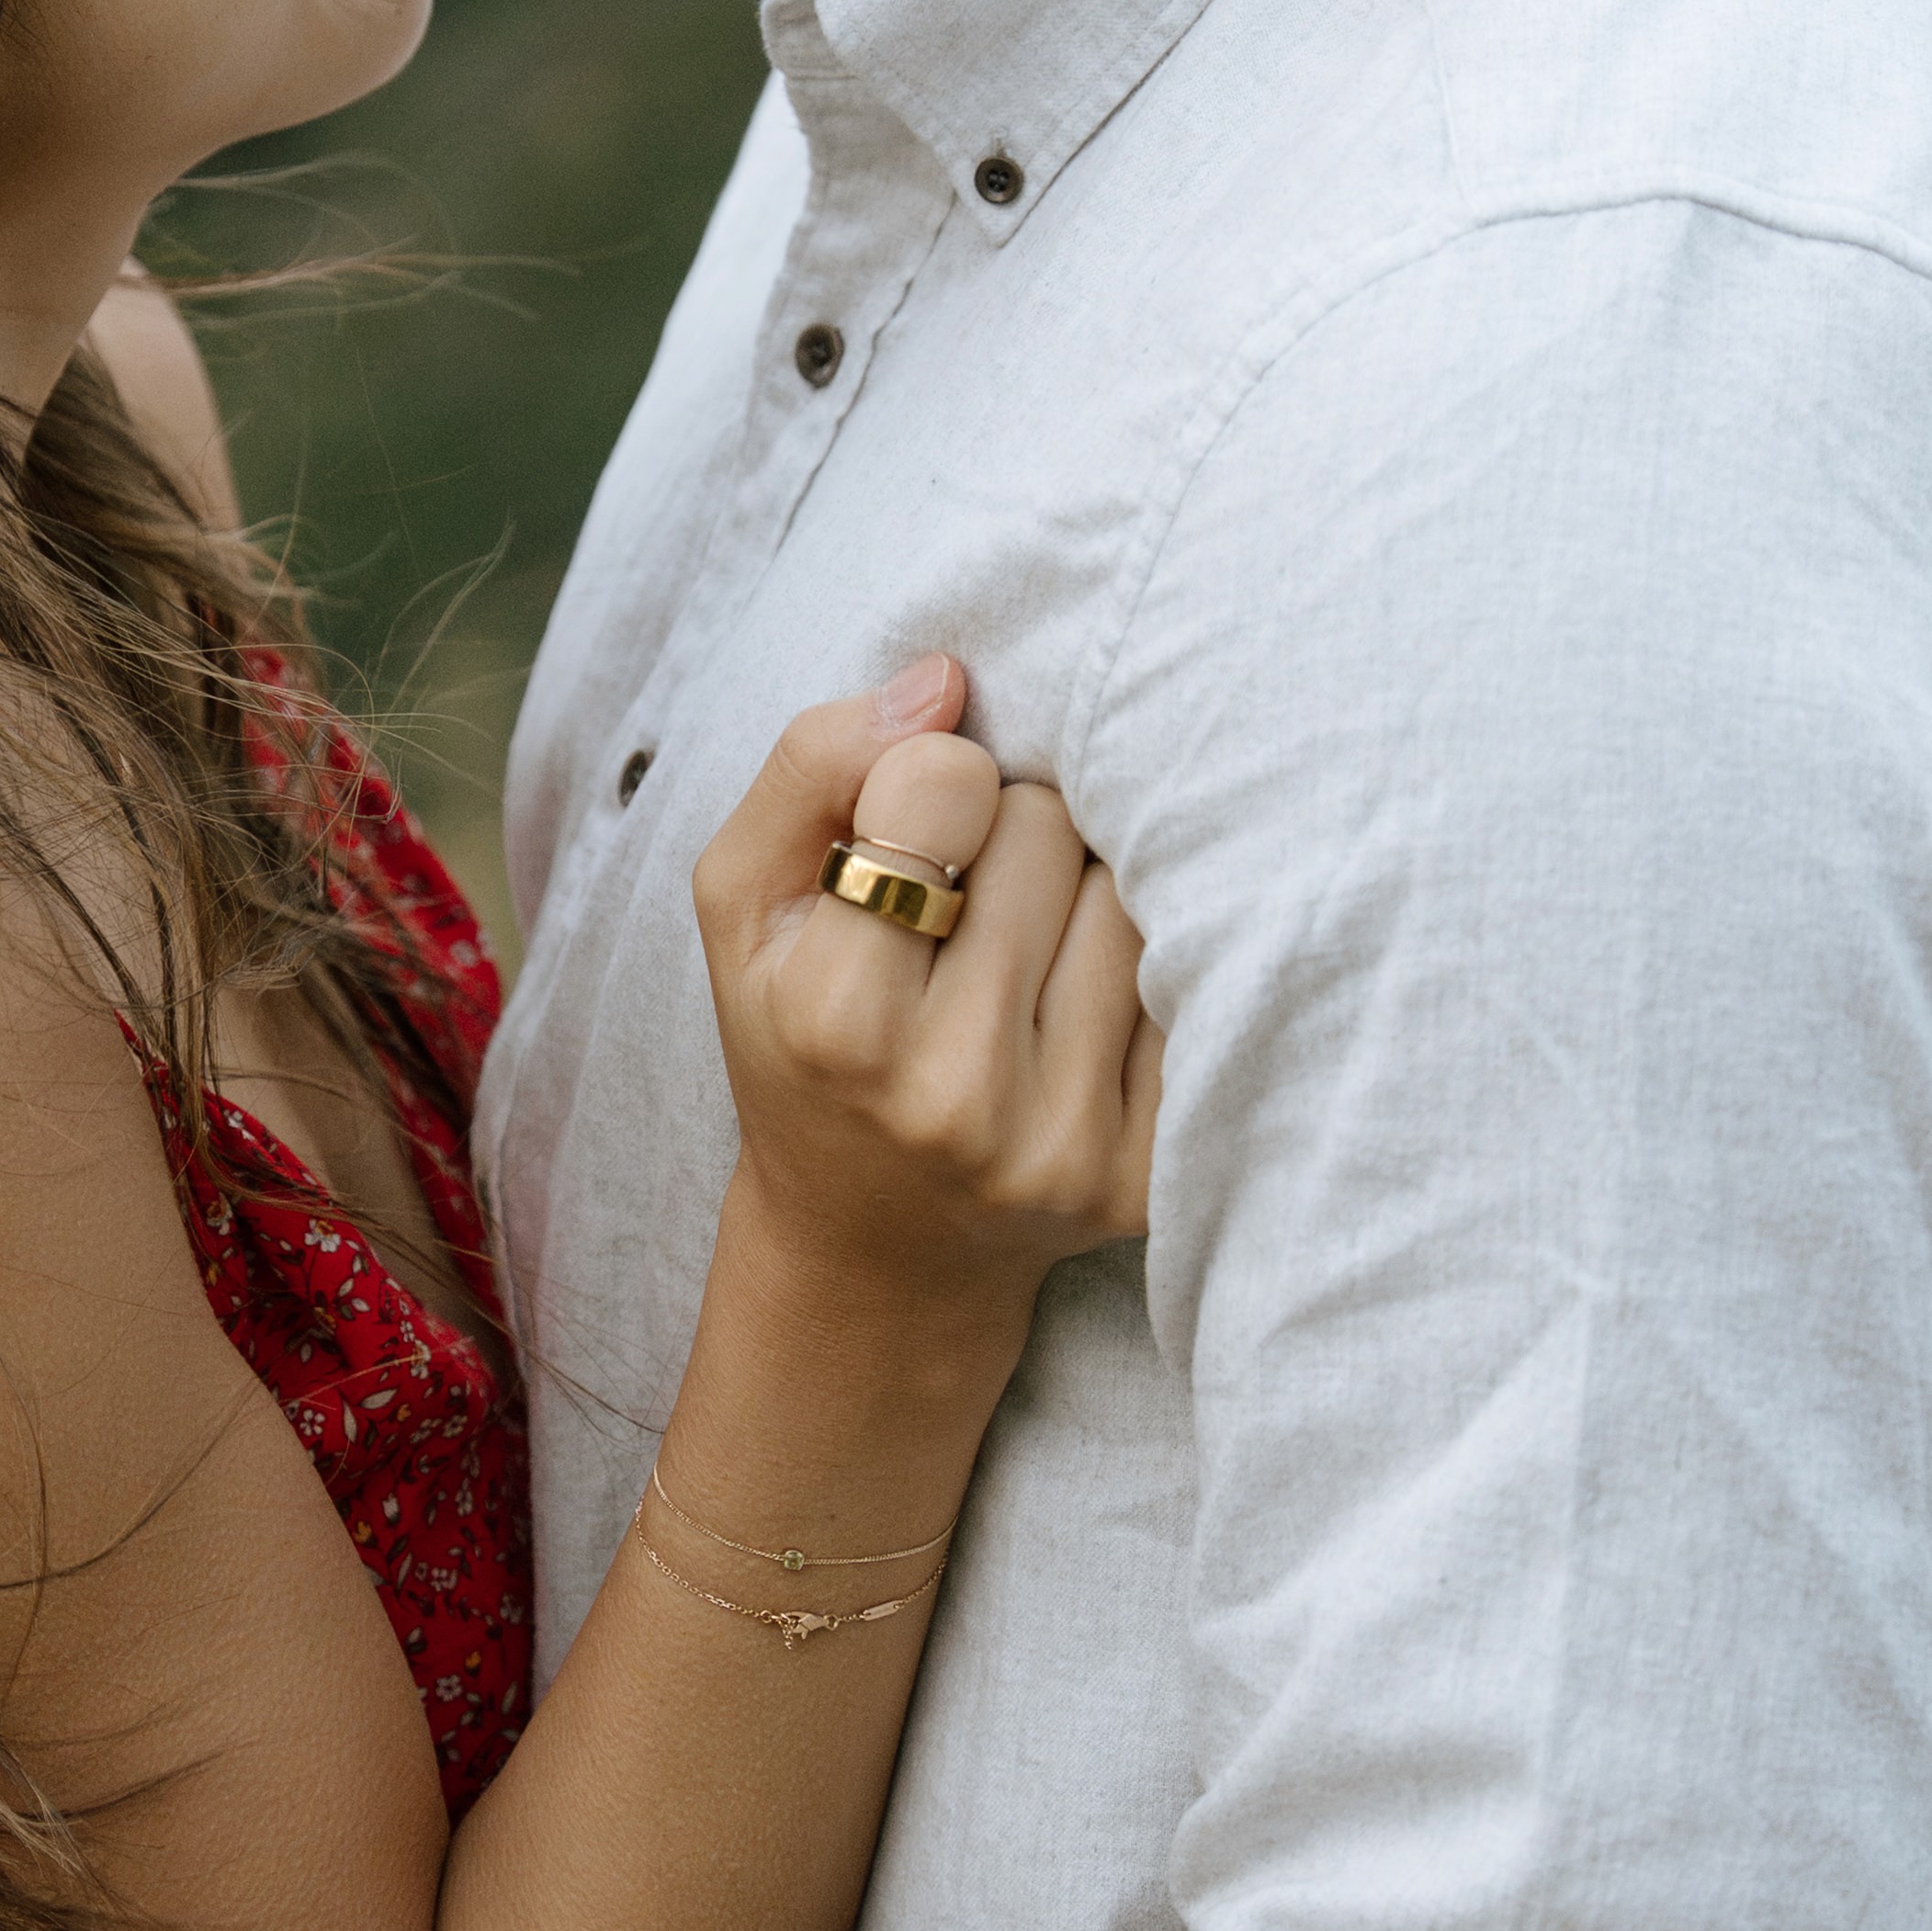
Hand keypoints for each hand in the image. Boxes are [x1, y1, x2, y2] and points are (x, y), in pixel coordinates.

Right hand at [692, 657, 1160, 1313]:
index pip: (947, 785)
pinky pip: (1188, 980)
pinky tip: (1077, 1004)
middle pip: (1048, 827)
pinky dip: (1139, 966)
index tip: (905, 830)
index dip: (927, 778)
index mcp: (834, 1017)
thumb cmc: (798, 1038)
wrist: (876, 1249)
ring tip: (1019, 950)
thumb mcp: (743, 902)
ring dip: (1081, 891)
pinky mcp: (1145, 1173)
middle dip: (1007, 833)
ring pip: (1130, 893)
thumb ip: (813, 765)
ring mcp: (1059, 1140)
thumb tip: (946, 682)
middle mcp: (952, 1092)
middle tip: (962, 901)